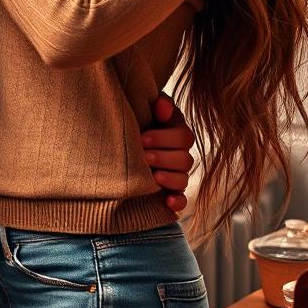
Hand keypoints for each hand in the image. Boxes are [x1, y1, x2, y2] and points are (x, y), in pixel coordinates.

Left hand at [142, 93, 195, 212]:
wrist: (122, 140)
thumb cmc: (137, 120)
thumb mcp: (146, 108)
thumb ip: (158, 105)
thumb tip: (162, 106)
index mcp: (178, 132)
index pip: (184, 138)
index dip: (164, 139)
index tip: (142, 138)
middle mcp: (181, 154)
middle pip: (185, 160)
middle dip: (164, 158)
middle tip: (145, 156)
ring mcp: (177, 174)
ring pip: (183, 180)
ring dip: (170, 179)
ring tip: (154, 176)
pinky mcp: (170, 192)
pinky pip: (182, 200)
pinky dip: (177, 202)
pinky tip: (168, 201)